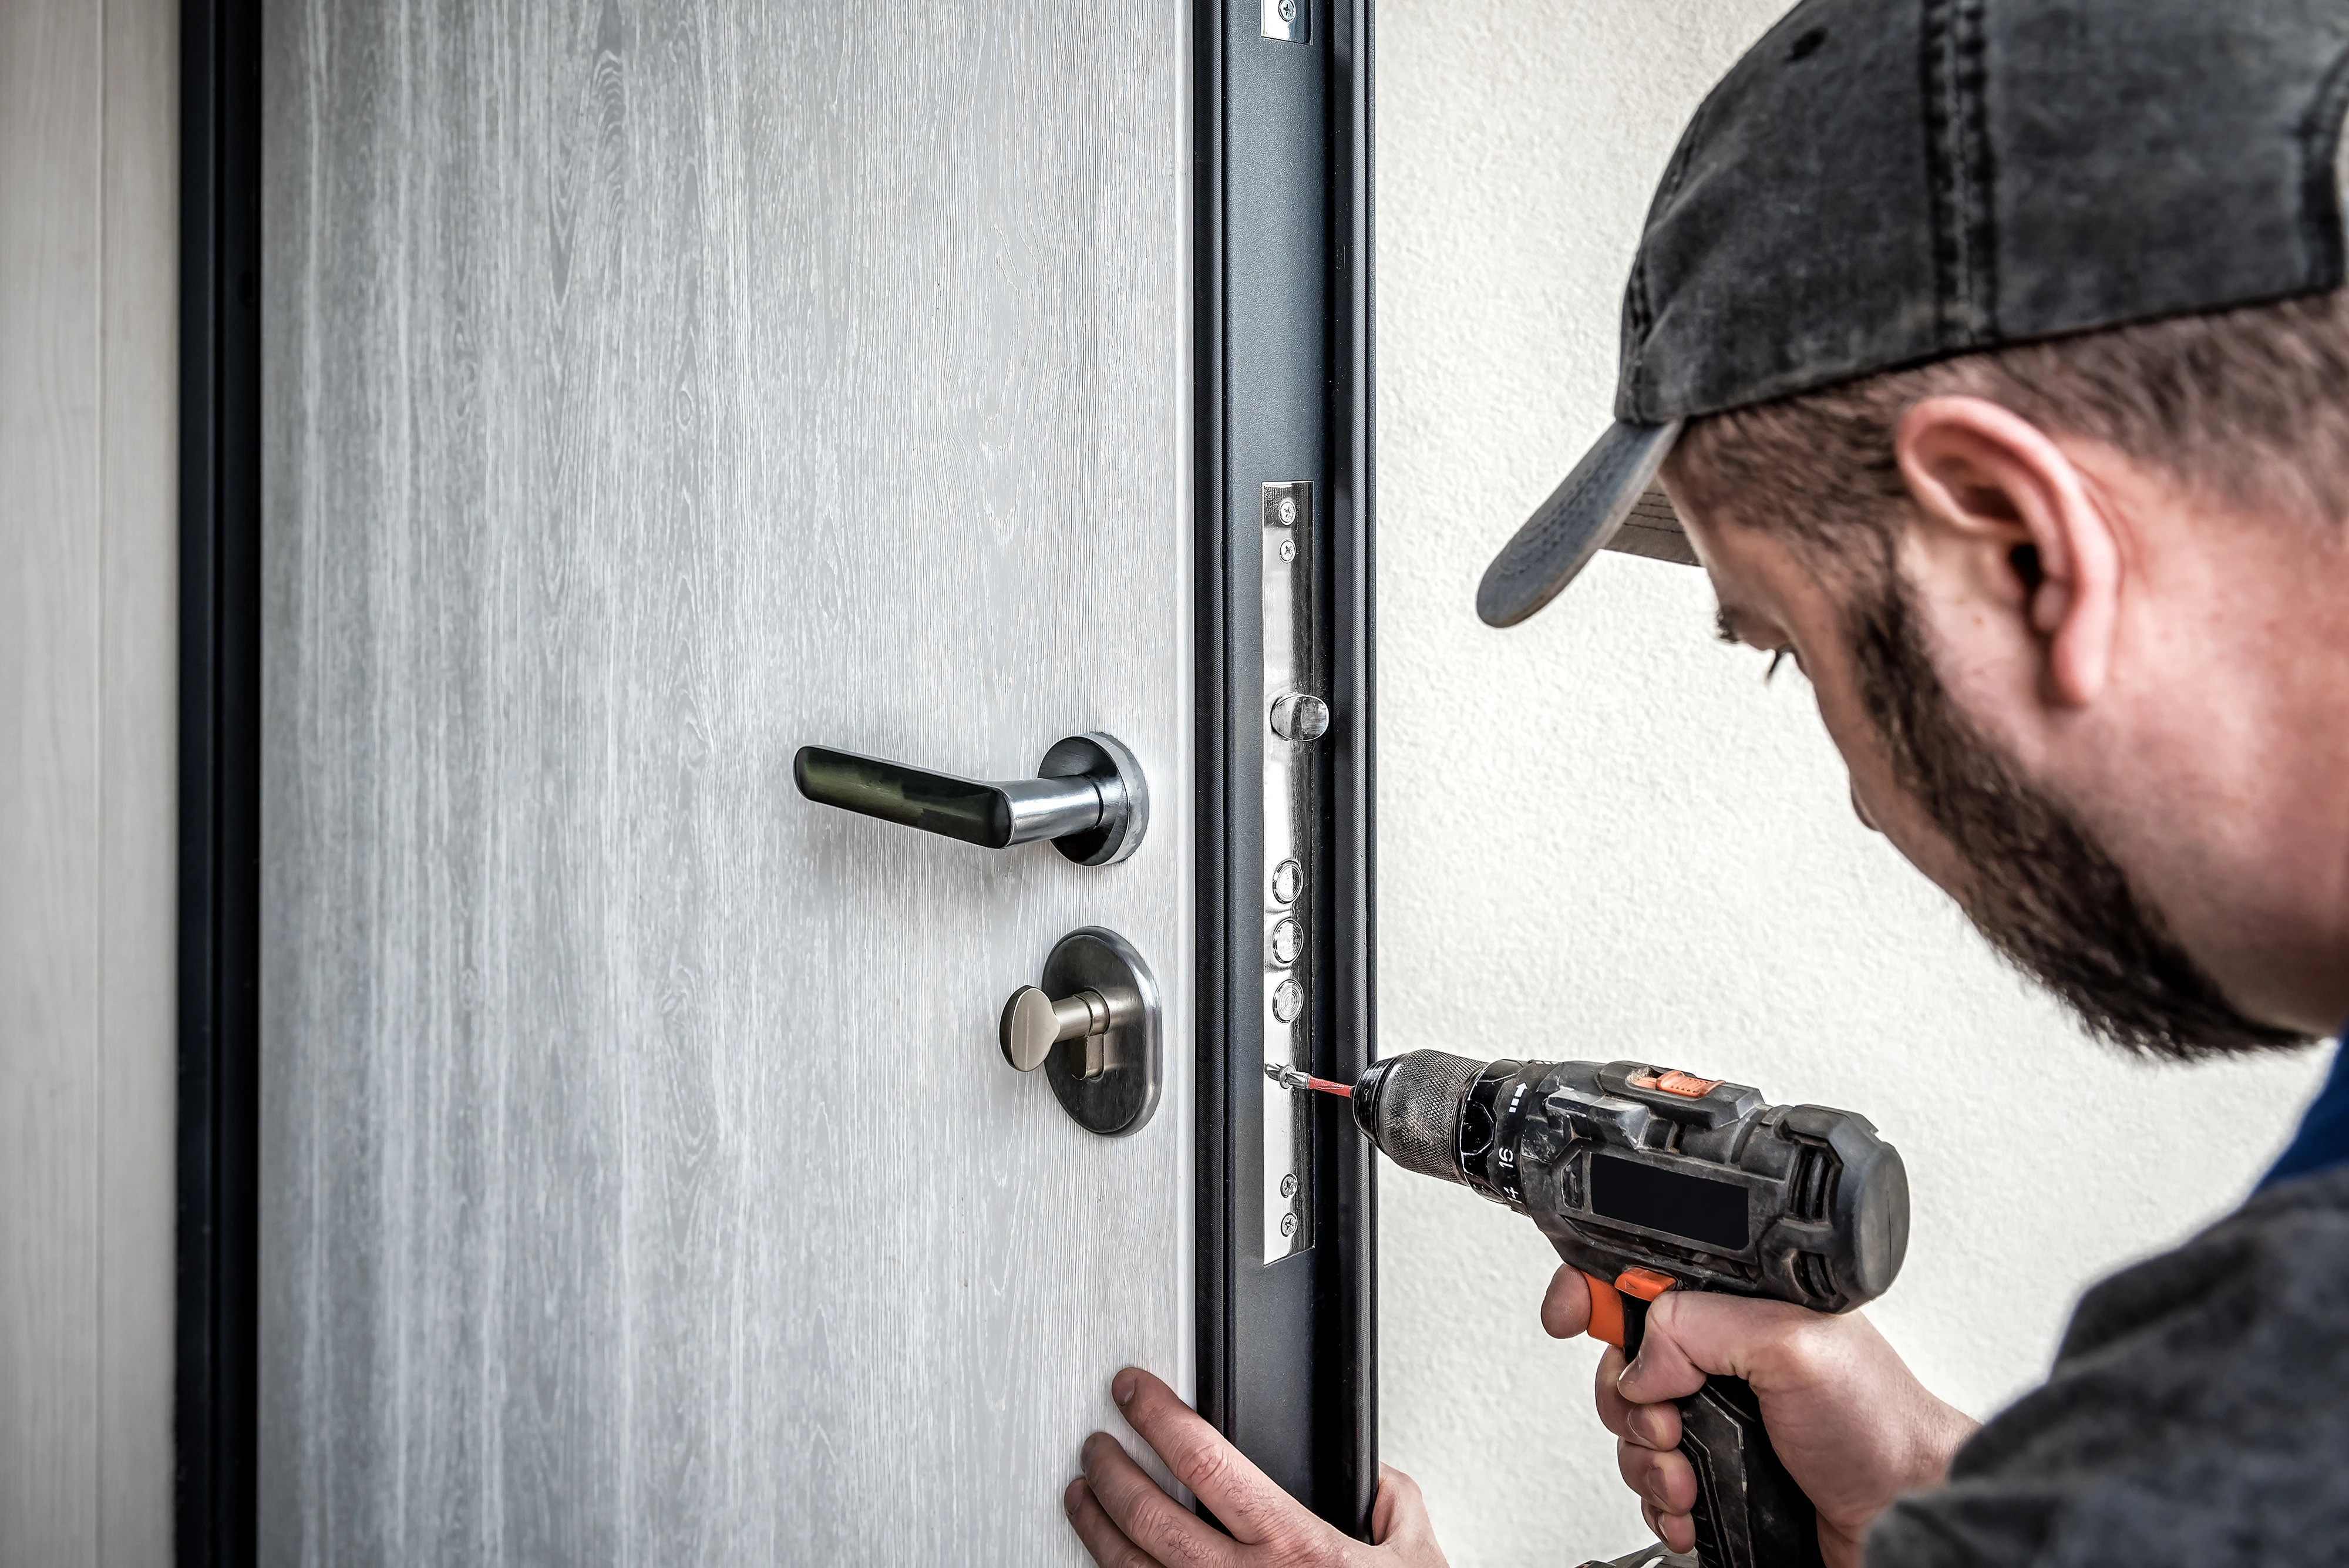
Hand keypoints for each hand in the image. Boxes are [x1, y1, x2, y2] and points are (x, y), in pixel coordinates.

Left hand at [1065, 1368, 1448, 1567]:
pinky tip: (1111, 1559)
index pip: (1206, 1462)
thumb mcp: (1416, 1556)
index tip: (1134, 1392)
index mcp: (1294, 1547)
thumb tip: (1373, 1479)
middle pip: (1151, 1517)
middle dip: (1112, 1469)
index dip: (1158, 1417)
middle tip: (1097, 1442)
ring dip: (1098, 1527)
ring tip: (1083, 1494)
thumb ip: (1392, 1502)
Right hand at [1541, 1268, 1975, 1567]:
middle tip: (1668, 1423)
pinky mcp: (1715, 1472)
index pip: (1643, 1278)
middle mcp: (1723, 1359)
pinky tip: (1694, 1507)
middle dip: (1628, 1402)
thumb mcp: (1795, 1345)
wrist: (1903, 1517)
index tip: (1570, 1315)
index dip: (1595, 1290)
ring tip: (1691, 1477)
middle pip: (1619, 1361)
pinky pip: (1650, 1482)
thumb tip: (1641, 1355)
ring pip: (1629, 1429)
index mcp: (1738, 1308)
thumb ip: (1703, 1325)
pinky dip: (1661, 1501)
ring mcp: (1717, 1418)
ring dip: (1648, 1461)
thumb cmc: (1881, 1427)